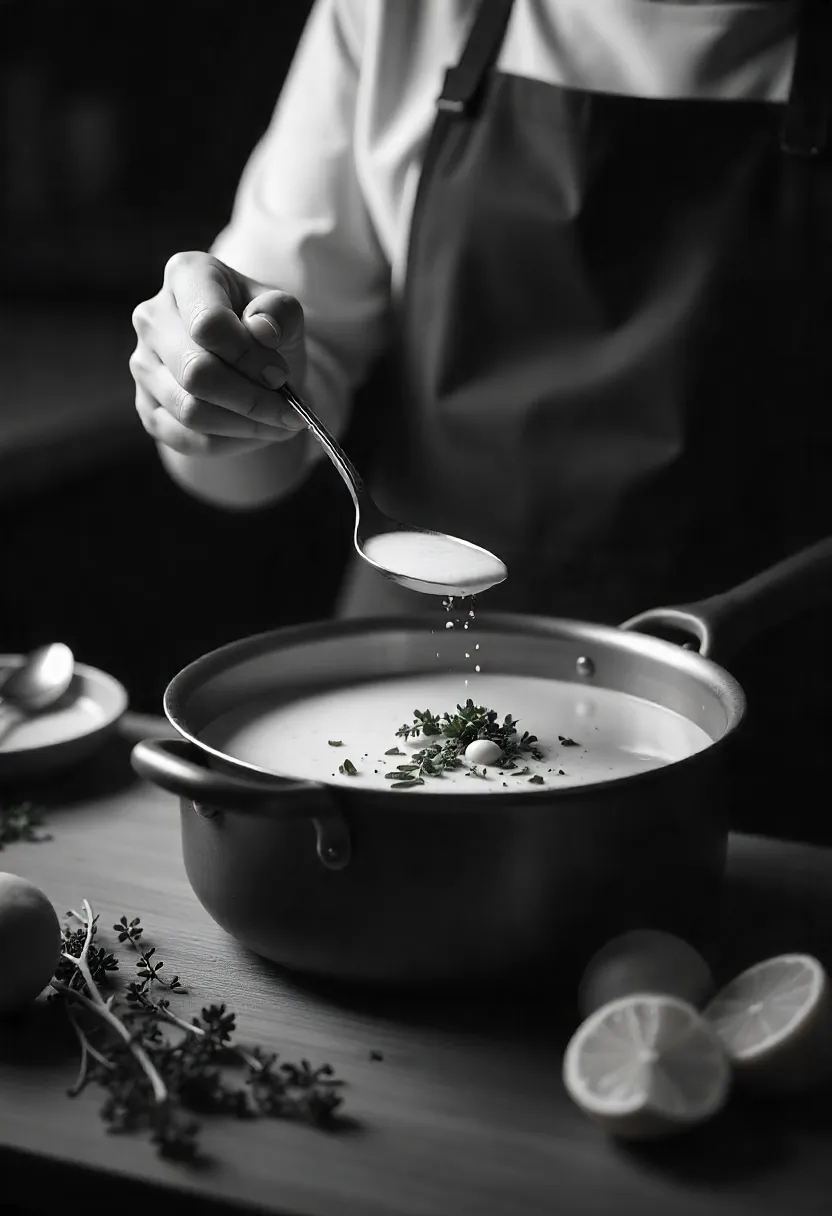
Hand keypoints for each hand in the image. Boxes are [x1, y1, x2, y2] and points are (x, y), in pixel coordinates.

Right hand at [130, 251, 307, 456]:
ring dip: (245, 425)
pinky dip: (230, 444)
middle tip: (290, 411)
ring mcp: (143, 364)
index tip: (280, 375)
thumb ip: (280, 314)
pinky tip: (255, 433)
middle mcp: (152, 316)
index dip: (249, 357)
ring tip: (279, 423)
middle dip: (252, 400)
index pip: (208, 324)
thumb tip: (261, 331)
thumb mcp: (285, 314)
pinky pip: (186, 439)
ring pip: (190, 411)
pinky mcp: (147, 407)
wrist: (251, 366)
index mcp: (187, 275)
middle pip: (196, 373)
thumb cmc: (266, 332)